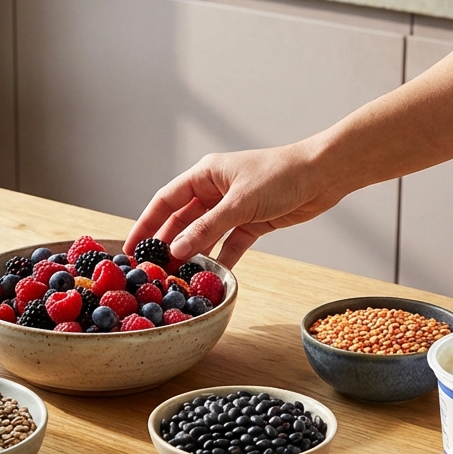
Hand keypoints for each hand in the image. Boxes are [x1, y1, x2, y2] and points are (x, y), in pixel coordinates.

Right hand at [126, 141, 347, 268]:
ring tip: (178, 278)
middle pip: (182, 221)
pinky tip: (212, 276)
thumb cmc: (281, 175)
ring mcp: (233, 208)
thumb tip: (176, 251)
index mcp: (205, 174)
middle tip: (152, 271)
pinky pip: (230, 244)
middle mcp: (215, 191)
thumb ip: (207, 228)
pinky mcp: (252, 223)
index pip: (165, 201)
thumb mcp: (239, 203)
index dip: (146, 224)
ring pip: (205, 235)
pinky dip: (222, 259)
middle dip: (168, 245)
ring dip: (194, 255)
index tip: (130, 249)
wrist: (322, 175)